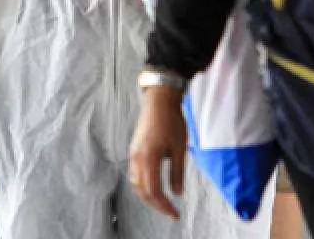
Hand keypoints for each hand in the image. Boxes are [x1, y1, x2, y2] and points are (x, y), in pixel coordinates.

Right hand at [128, 85, 187, 220]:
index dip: (164, 206)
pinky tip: (153, 185)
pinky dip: (143, 185)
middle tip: (170, 211)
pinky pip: (134, 175)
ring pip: (136, 184)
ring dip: (148, 196)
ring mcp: (133, 154)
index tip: (175, 213)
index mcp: (148, 159)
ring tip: (163, 201)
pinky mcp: (134, 150)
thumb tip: (177, 193)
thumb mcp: (179, 148)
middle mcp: (137, 159)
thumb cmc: (172, 121)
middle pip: (142, 191)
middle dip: (156, 204)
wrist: (159, 99)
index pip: (153, 191)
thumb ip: (177, 173)